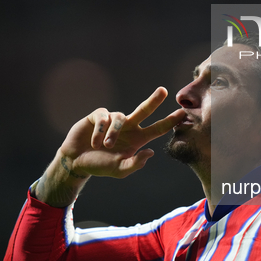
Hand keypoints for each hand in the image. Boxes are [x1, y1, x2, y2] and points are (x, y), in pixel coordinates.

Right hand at [59, 87, 185, 178]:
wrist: (77, 162)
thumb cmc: (101, 165)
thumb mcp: (120, 170)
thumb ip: (135, 163)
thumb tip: (151, 152)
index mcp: (138, 139)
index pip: (158, 128)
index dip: (170, 122)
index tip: (183, 113)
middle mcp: (128, 127)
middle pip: (144, 110)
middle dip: (154, 100)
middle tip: (164, 91)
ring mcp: (113, 120)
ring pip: (119, 119)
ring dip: (113, 134)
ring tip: (104, 146)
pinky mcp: (98, 116)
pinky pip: (104, 118)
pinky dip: (100, 131)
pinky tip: (95, 142)